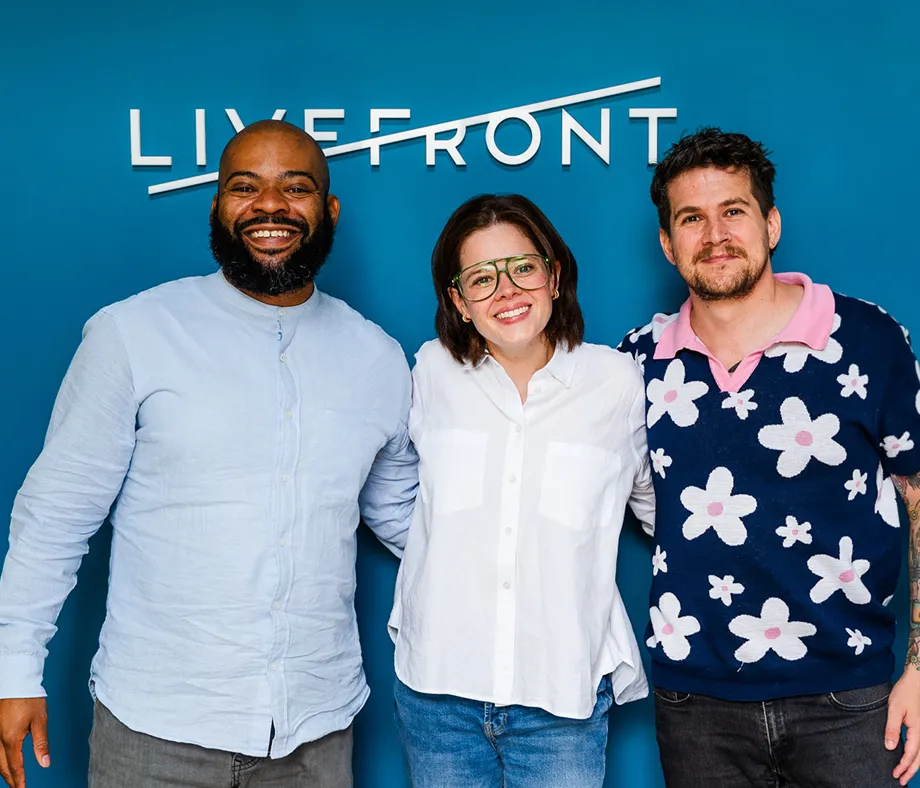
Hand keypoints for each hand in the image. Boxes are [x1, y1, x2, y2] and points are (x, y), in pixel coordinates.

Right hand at [0, 699, 48, 787]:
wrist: (15, 680)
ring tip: (12, 778)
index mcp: (11, 739)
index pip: (15, 766)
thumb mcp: (40, 720)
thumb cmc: (29, 697)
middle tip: (18, 787)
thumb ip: (41, 744)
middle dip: (11, 779)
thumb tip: (45, 763)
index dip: (20, 780)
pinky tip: (2, 762)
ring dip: (3, 770)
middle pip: (2, 766)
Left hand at [887, 669, 919, 784]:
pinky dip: (914, 756)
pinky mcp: (919, 727)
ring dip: (913, 765)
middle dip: (910, 771)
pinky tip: (907, 757)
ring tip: (904, 774)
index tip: (895, 775)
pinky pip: (919, 746)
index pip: (911, 755)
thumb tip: (890, 747)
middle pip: (919, 759)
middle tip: (901, 781)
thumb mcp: (895, 709)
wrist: (914, 682)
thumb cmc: (904, 693)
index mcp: (917, 731)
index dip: (903, 766)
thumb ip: (892, 728)